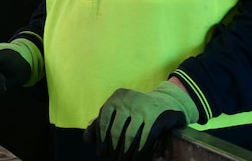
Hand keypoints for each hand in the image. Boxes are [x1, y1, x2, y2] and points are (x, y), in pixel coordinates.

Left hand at [83, 81, 198, 160]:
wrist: (166, 102)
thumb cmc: (135, 110)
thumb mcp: (117, 110)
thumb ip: (100, 123)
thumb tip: (86, 140)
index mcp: (116, 98)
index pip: (103, 121)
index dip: (101, 140)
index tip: (101, 154)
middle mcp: (128, 100)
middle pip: (116, 131)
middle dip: (114, 150)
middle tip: (114, 160)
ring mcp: (142, 108)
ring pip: (130, 137)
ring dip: (126, 154)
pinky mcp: (156, 117)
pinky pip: (145, 139)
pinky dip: (140, 152)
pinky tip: (137, 160)